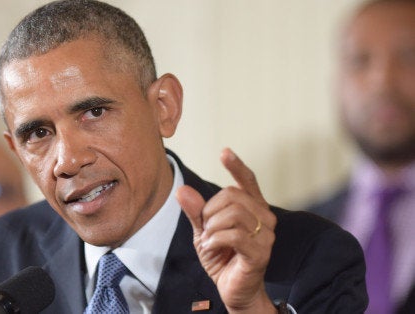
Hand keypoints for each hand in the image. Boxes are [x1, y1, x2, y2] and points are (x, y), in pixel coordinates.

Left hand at [176, 148, 276, 312]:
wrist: (233, 290)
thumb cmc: (222, 258)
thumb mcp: (203, 231)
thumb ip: (196, 211)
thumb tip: (182, 189)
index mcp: (252, 208)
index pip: (248, 181)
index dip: (236, 166)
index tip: (224, 152)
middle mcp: (264, 217)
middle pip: (231, 195)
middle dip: (209, 211)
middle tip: (205, 229)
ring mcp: (265, 235)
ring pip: (233, 213)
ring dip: (211, 227)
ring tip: (207, 241)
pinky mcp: (260, 252)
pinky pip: (234, 235)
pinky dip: (215, 239)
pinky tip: (210, 246)